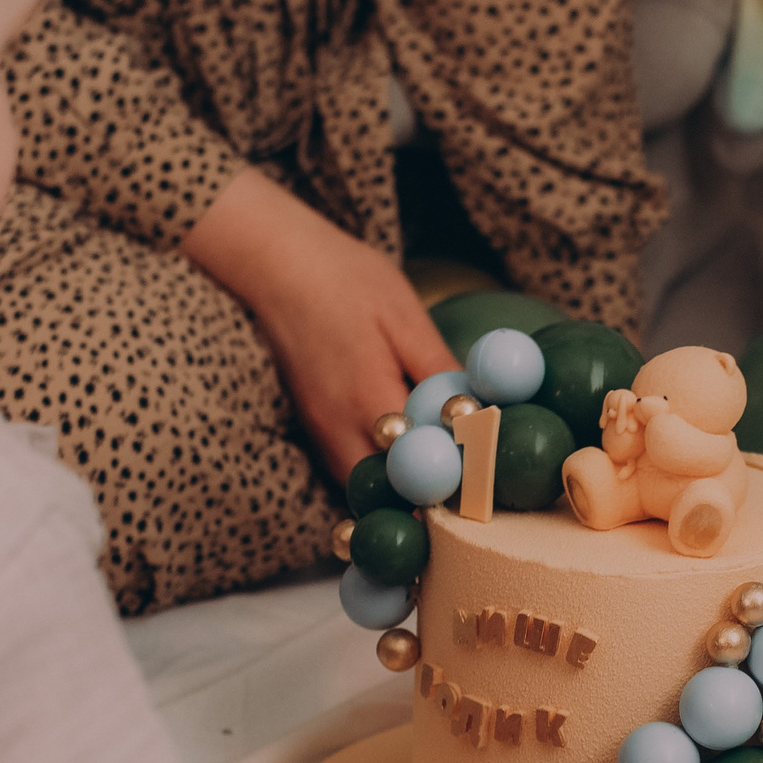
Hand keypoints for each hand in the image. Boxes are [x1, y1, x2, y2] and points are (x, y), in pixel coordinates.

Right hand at [179, 169, 457, 477]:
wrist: (277, 264)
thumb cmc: (346, 280)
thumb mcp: (406, 318)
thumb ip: (440, 372)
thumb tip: (479, 414)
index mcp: (367, 401)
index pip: (417, 470)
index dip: (452, 482)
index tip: (486, 482)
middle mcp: (336, 429)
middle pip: (386, 495)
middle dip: (424, 498)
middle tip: (468, 487)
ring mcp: (319, 432)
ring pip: (364, 486)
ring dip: (399, 487)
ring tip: (442, 472)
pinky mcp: (313, 426)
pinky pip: (349, 466)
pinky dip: (379, 469)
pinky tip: (406, 450)